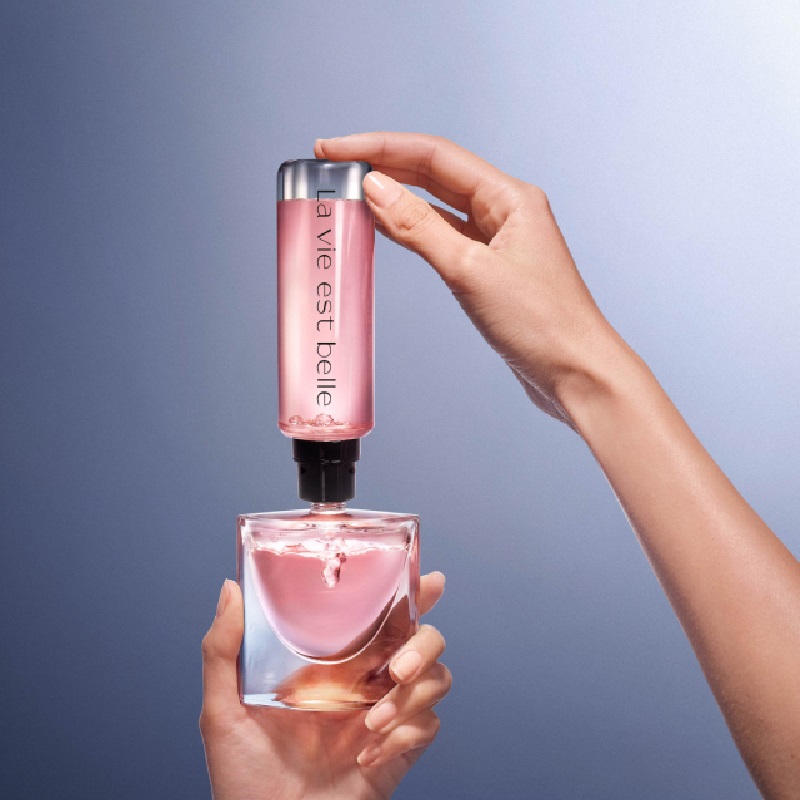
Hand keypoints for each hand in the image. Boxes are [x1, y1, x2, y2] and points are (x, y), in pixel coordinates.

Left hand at [200, 572, 449, 799]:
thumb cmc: (242, 778)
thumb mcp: (222, 710)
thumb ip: (221, 650)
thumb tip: (229, 589)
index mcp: (333, 664)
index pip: (381, 616)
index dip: (412, 594)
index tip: (429, 580)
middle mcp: (366, 683)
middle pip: (425, 641)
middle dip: (423, 645)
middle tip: (398, 666)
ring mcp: (385, 716)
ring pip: (436, 680)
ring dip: (414, 694)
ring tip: (374, 719)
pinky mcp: (398, 751)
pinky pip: (427, 727)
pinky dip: (404, 734)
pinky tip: (367, 753)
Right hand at [315, 132, 614, 425]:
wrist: (576, 374)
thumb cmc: (543, 325)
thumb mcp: (471, 272)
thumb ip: (420, 229)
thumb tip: (376, 189)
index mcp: (510, 198)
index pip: (434, 156)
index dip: (380, 147)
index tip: (337, 148)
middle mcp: (506, 212)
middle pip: (434, 174)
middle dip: (384, 165)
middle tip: (335, 164)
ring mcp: (499, 241)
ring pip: (438, 206)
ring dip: (396, 195)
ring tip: (352, 189)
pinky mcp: (491, 271)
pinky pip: (445, 237)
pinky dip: (413, 230)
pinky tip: (388, 226)